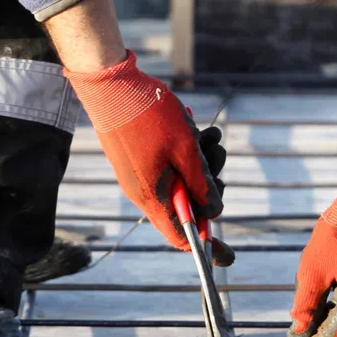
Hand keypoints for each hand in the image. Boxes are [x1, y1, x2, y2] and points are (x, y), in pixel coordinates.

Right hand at [66, 52, 229, 259]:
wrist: (109, 83)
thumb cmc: (148, 114)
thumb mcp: (186, 150)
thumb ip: (202, 185)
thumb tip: (214, 211)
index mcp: (153, 197)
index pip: (181, 238)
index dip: (206, 245)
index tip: (227, 253)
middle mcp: (142, 193)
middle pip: (184, 208)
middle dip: (208, 187)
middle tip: (217, 157)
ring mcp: (137, 175)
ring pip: (178, 181)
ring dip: (199, 162)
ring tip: (210, 135)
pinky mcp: (136, 159)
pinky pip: (167, 165)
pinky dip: (183, 151)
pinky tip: (194, 127)